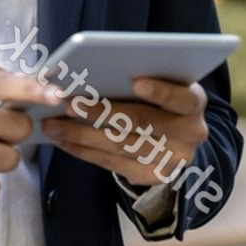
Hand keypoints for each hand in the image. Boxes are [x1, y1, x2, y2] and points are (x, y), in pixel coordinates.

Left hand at [40, 77, 207, 186]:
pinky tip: (62, 141)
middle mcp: (190, 133)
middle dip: (102, 112)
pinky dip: (83, 151)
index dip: (161, 91)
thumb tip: (94, 68)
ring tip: (52, 124)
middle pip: (142, 122)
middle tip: (69, 103)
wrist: (172, 137)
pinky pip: (112, 164)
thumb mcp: (158, 84)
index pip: (183, 98)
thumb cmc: (155, 98)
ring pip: (121, 145)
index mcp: (193, 103)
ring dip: (81, 135)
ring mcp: (173, 159)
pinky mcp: (153, 176)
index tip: (136, 82)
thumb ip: (138, 77)